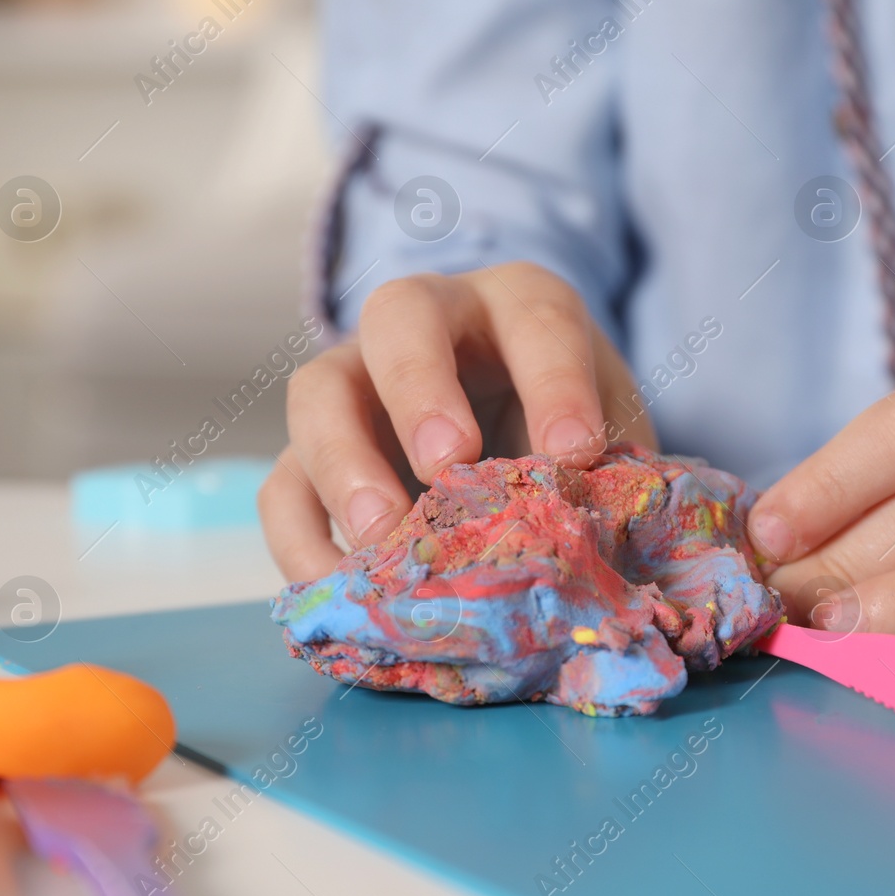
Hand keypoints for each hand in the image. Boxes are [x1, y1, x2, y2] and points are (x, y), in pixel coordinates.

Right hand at [260, 262, 653, 581]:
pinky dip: (303, 539)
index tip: (574, 452)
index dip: (555, 383)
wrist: (524, 444)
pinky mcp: (312, 452)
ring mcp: (357, 380)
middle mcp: (429, 322)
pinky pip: (283, 484)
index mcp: (521, 304)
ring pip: (319, 392)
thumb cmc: (574, 434)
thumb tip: (603, 551)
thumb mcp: (611, 440)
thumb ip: (610, 478)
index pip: (537, 321)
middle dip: (420, 388)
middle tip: (446, 465)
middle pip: (399, 317)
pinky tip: (342, 591)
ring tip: (382, 540)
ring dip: (344, 465)